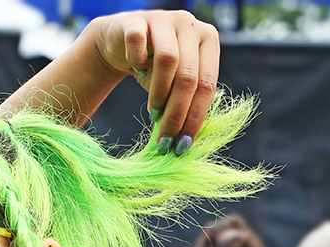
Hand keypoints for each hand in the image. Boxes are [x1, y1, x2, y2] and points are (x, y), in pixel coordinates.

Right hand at [88, 11, 218, 144]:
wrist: (121, 43)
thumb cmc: (155, 70)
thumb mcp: (177, 85)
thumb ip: (188, 103)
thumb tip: (186, 144)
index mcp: (208, 40)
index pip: (207, 84)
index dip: (195, 118)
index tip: (182, 145)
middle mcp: (189, 24)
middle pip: (188, 76)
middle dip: (176, 114)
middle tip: (164, 141)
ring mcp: (163, 18)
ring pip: (168, 60)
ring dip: (159, 94)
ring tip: (152, 113)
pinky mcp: (136, 18)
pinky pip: (137, 43)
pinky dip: (137, 63)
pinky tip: (136, 72)